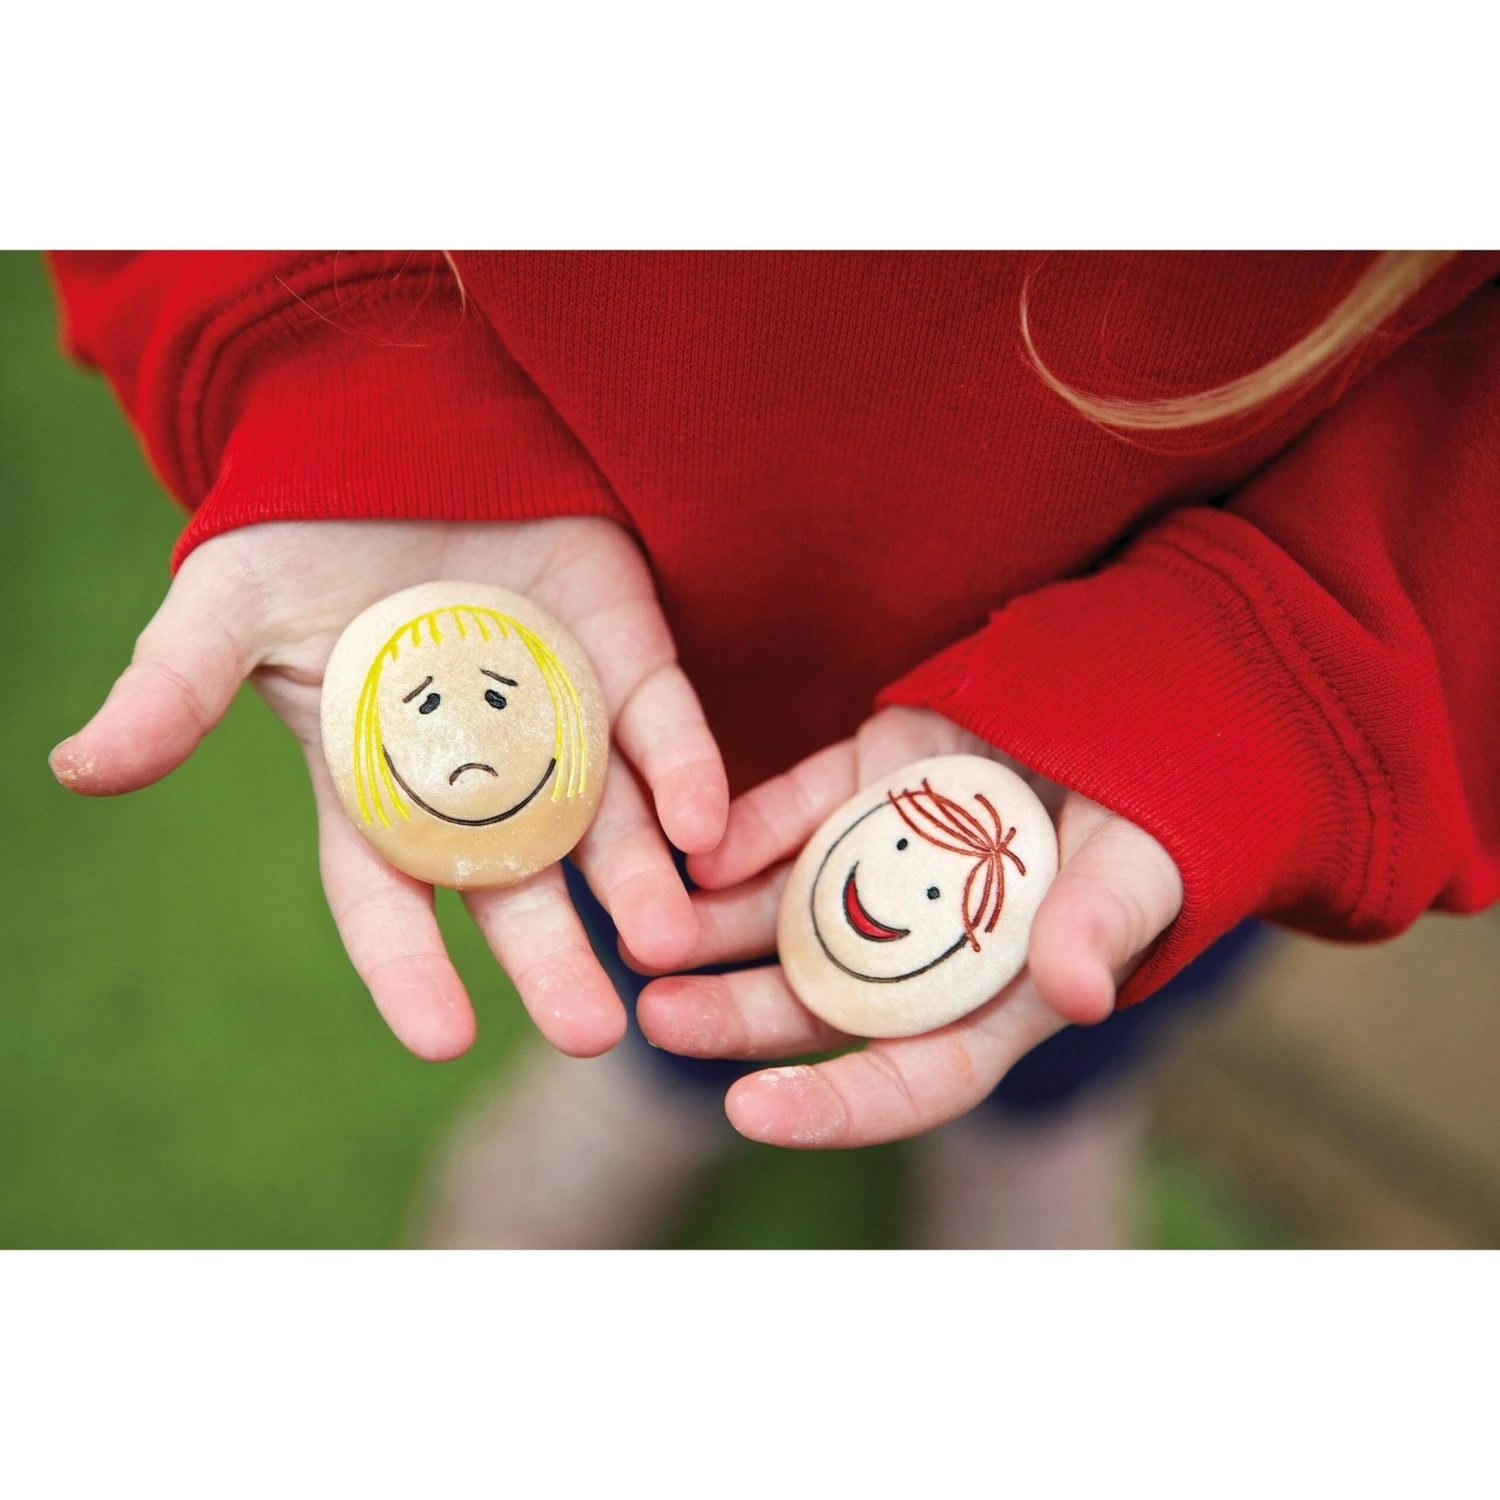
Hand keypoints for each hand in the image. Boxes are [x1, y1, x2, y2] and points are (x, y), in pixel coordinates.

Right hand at [49, 516, 728, 1061]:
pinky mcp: (627, 661)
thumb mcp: (232, 604)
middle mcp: (484, 777)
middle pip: (521, 888)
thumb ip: (176, 688)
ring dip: (642, 886)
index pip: (391, 895)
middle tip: (593, 1033)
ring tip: (668, 943)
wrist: (407, 432)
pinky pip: (666, 729)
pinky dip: (686, 775)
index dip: (410, 968)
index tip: (440, 1040)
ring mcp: (563, 724)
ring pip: (609, 827)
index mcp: (385, 785)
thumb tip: (79, 770)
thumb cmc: (311, 528)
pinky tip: (708, 829)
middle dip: (553, 960)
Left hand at [632, 705, 1182, 1147]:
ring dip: (712, 929)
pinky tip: (693, 850)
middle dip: (735, 1016)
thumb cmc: (1158, 798)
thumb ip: (1104, 921)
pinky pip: (794, 816)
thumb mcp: (1144, 860)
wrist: (1132, 689)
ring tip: (636, 939)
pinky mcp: (863, 787)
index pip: (913, 1074)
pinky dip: (745, 833)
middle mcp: (924, 941)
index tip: (746, 1110)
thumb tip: (1078, 996)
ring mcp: (887, 862)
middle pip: (818, 1000)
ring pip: (785, 914)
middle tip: (655, 1014)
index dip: (834, 1104)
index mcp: (994, 990)